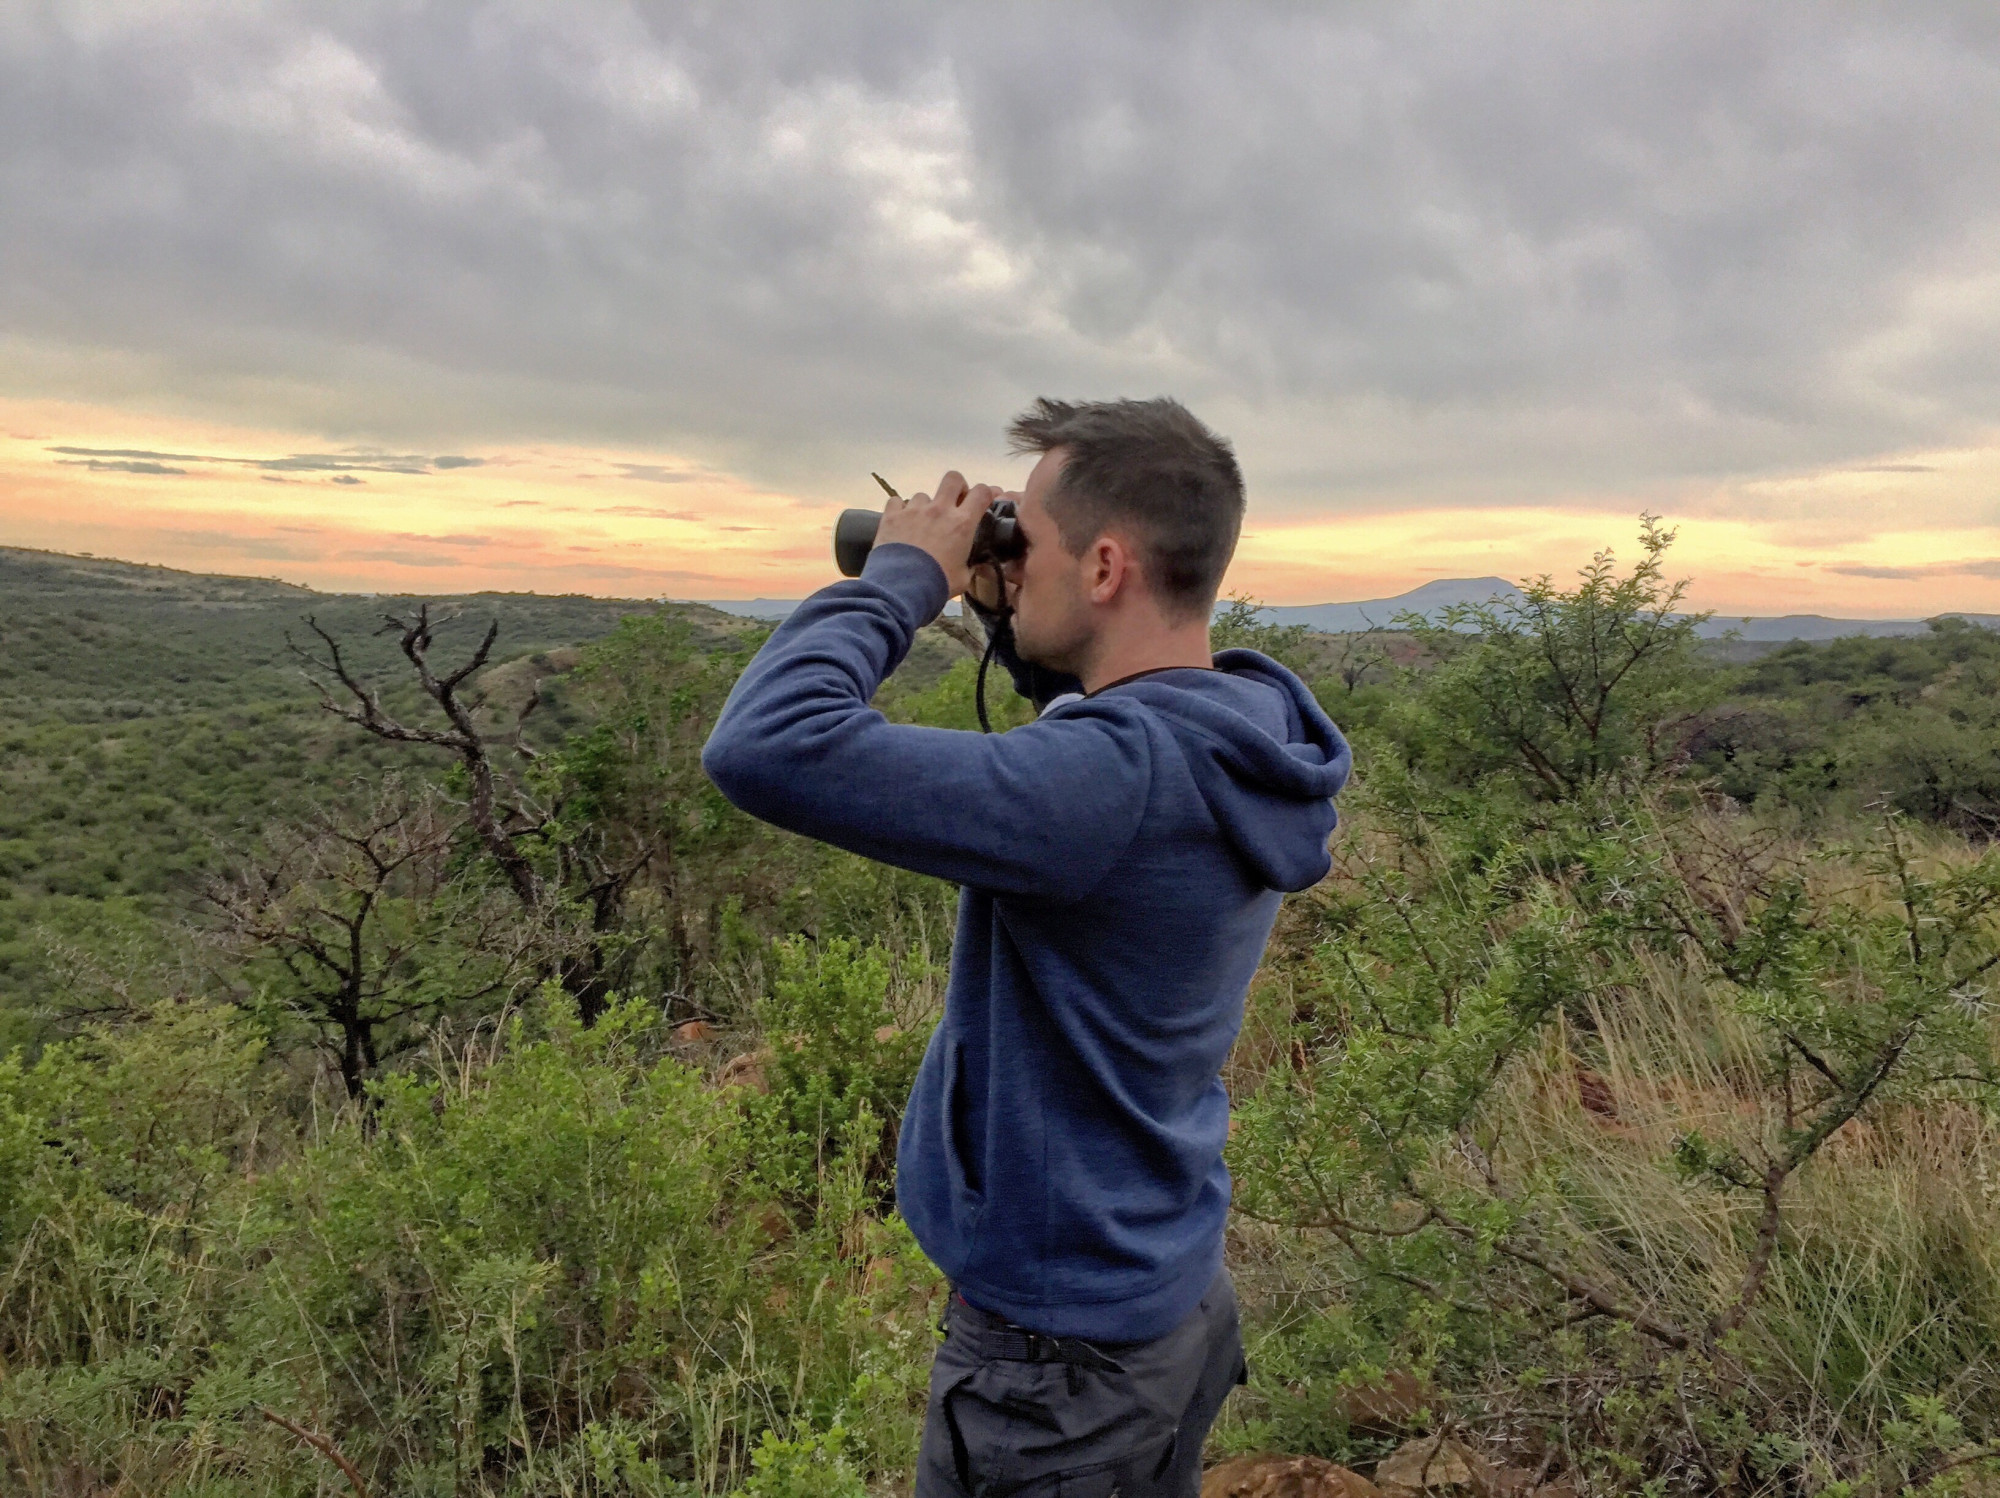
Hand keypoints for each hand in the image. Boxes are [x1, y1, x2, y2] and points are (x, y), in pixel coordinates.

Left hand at [873, 471, 1000, 598]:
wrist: (902, 588)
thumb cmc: (937, 584)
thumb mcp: (963, 578)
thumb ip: (970, 565)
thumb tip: (975, 564)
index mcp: (962, 523)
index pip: (982, 492)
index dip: (986, 493)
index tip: (983, 501)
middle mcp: (940, 509)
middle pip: (953, 478)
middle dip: (956, 487)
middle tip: (954, 502)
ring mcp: (914, 510)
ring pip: (923, 495)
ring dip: (925, 506)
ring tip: (920, 524)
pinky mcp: (892, 515)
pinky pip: (896, 501)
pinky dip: (899, 510)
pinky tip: (900, 523)